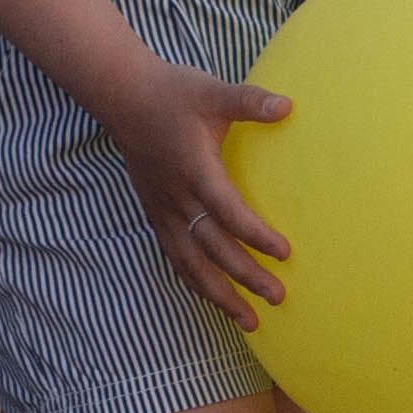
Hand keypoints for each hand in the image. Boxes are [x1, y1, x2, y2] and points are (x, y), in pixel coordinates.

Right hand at [112, 52, 303, 326]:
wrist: (124, 98)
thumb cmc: (174, 94)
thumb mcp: (213, 91)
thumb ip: (249, 102)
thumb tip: (288, 106)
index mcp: (196, 170)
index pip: (227, 212)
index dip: (254, 235)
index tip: (284, 254)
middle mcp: (178, 197)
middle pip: (212, 248)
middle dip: (244, 276)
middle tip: (277, 297)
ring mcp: (164, 210)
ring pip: (191, 263)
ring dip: (220, 294)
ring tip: (249, 321)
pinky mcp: (156, 214)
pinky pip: (176, 257)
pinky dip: (195, 281)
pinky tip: (214, 299)